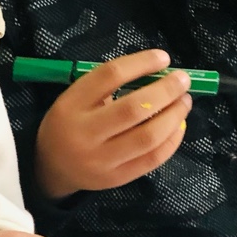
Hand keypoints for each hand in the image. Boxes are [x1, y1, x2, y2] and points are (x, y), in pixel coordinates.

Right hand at [34, 49, 190, 199]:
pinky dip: (173, 140)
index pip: (110, 76)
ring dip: (174, 116)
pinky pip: (152, 159)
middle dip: (166, 91)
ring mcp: (101, 160)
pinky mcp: (116, 178)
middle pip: (134, 108)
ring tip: (184, 102)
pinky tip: (179, 125)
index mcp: (71, 106)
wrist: (52, 168)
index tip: (163, 58)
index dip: (141, 63)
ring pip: (148, 137)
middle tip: (183, 80)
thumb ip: (108, 86)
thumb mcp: (75, 98)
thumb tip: (159, 74)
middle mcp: (84, 134)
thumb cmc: (70, 124)